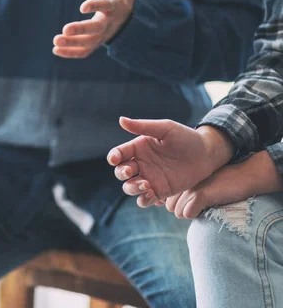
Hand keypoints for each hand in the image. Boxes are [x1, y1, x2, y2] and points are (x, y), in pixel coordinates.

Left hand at [53, 0, 134, 58]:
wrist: (129, 11)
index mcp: (116, 4)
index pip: (106, 5)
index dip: (95, 5)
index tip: (82, 6)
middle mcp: (110, 21)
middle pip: (96, 29)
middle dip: (80, 30)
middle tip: (64, 30)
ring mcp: (104, 34)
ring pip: (89, 43)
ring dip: (72, 44)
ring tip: (55, 41)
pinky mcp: (97, 42)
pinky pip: (84, 51)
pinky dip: (71, 53)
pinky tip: (55, 50)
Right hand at [107, 117, 234, 206]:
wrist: (207, 154)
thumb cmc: (186, 137)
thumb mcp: (165, 129)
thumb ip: (143, 126)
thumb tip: (121, 120)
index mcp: (138, 148)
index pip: (119, 154)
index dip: (113, 157)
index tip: (114, 159)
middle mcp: (140, 164)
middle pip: (120, 172)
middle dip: (121, 173)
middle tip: (131, 171)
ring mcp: (149, 179)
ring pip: (129, 188)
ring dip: (132, 188)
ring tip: (146, 185)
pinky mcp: (159, 192)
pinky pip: (144, 200)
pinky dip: (143, 200)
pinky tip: (151, 194)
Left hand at [162, 150, 282, 218]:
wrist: (245, 175)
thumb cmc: (222, 183)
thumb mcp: (200, 185)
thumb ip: (185, 193)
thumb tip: (173, 209)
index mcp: (181, 178)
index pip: (167, 201)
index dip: (179, 205)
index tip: (193, 202)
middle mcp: (182, 181)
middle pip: (171, 208)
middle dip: (184, 210)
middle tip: (200, 204)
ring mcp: (189, 187)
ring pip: (178, 212)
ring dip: (191, 213)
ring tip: (206, 205)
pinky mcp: (199, 195)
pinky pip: (188, 214)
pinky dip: (196, 215)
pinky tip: (208, 207)